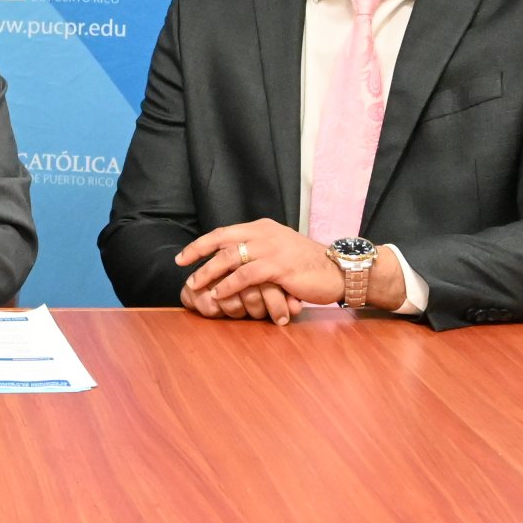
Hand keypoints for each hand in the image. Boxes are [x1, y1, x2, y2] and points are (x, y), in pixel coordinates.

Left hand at [175, 219, 343, 318]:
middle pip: (222, 240)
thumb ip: (259, 251)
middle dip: (198, 254)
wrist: (340, 270)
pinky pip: (246, 275)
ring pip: (230, 257)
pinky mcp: (280, 267)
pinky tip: (219, 295)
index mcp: (263, 228)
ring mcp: (272, 248)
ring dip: (209, 272)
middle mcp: (265, 233)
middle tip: (182, 268)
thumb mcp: (281, 250)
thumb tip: (234, 264)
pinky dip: (229, 285)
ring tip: (196, 285)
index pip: (224, 232)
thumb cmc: (309, 265)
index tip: (183, 256)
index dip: (201, 244)